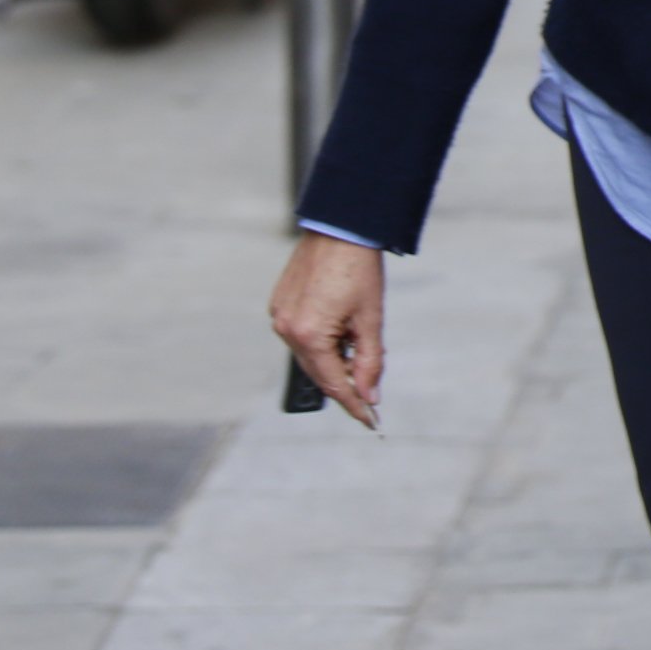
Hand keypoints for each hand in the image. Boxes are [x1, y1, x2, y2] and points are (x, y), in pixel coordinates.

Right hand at [271, 234, 386, 427]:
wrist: (339, 228)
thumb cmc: (359, 270)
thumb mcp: (371, 319)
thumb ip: (370, 360)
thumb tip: (369, 395)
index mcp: (309, 336)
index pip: (333, 384)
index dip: (354, 404)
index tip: (370, 420)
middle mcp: (287, 330)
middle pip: (319, 371)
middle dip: (345, 382)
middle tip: (370, 391)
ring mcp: (279, 317)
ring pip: (309, 354)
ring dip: (334, 359)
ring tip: (359, 347)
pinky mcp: (279, 305)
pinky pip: (301, 335)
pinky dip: (321, 341)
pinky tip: (342, 331)